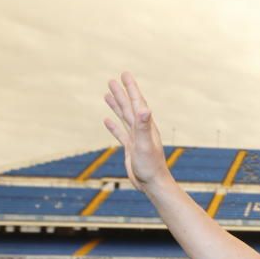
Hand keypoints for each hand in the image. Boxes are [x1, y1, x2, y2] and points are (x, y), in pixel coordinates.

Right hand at [103, 72, 170, 191]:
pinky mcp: (131, 148)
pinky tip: (106, 120)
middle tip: (113, 79)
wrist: (152, 184)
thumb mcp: (145, 144)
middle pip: (129, 107)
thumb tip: (144, 108)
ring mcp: (136, 138)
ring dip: (116, 105)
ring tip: (107, 93)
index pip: (137, 102)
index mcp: (146, 126)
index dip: (131, 88)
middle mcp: (142, 130)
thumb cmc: (150, 166)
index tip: (124, 74)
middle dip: (122, 93)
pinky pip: (120, 133)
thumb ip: (144, 126)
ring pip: (124, 117)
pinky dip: (113, 126)